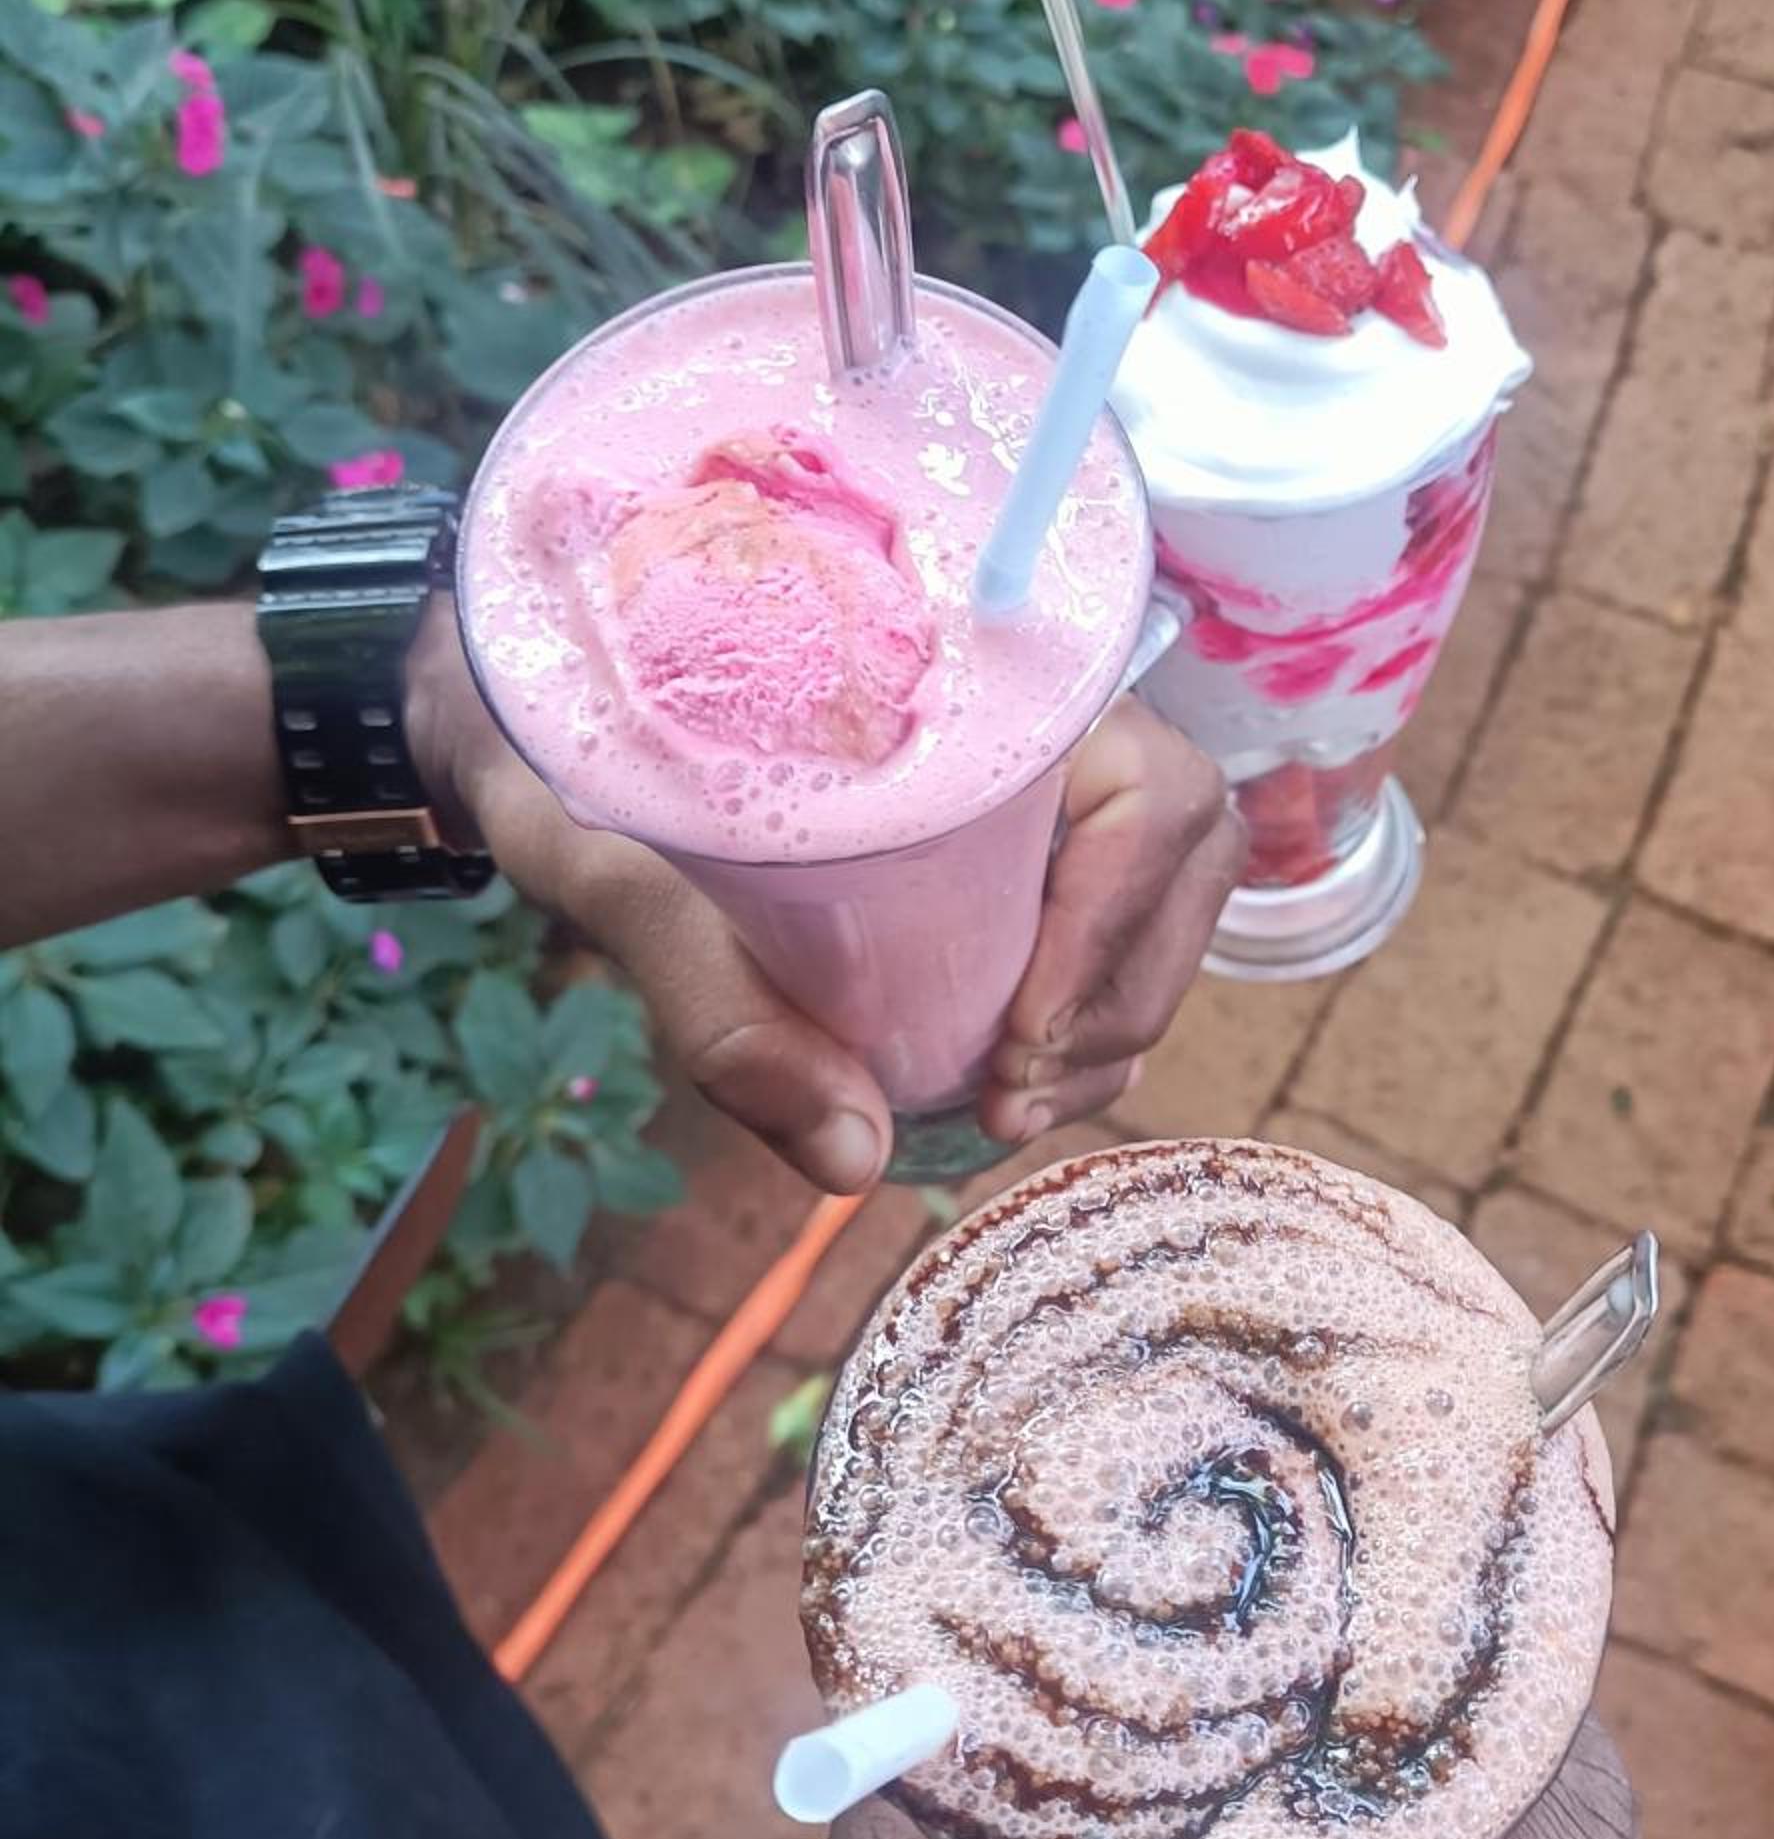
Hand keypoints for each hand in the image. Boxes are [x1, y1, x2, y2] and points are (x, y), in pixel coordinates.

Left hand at [407, 608, 1238, 1194]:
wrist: (523, 718)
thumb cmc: (576, 763)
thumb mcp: (634, 886)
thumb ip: (735, 1015)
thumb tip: (853, 1158)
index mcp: (975, 680)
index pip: (1155, 791)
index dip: (1124, 926)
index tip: (1024, 1041)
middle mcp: (1032, 719)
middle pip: (1186, 853)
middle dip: (1125, 993)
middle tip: (1016, 1094)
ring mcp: (1035, 782)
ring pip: (1167, 896)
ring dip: (1115, 1017)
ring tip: (1010, 1101)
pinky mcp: (1014, 847)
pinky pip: (1110, 925)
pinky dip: (1083, 1020)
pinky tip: (1006, 1081)